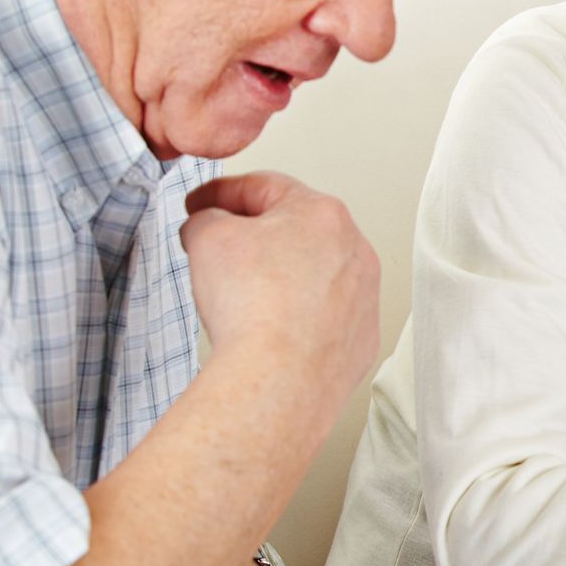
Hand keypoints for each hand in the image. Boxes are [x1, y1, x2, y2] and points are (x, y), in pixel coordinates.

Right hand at [182, 173, 380, 408]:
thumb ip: (206, 218)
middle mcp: (355, 252)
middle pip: (296, 231)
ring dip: (279, 278)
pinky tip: (270, 330)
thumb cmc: (255, 308)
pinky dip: (297, 318)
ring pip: (313, 275)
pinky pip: (323, 317)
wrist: (279, 378)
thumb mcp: (207, 238)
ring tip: (242, 298)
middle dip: (254, 236)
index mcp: (324, 214)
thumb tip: (209, 225)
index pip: (267, 187)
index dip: (222, 193)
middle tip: (217, 250)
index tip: (202, 205)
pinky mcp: (361, 338)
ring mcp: (364, 297)